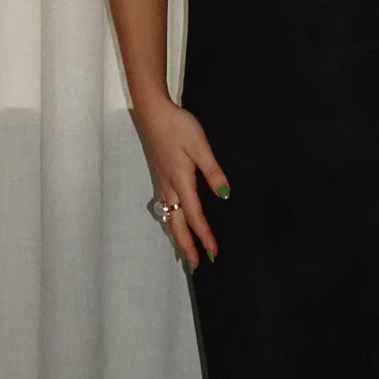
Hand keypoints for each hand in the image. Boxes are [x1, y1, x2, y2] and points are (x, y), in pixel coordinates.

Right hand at [137, 100, 230, 271]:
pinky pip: (165, 207)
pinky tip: (174, 221)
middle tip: (194, 265)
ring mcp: (162, 182)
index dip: (204, 236)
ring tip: (184, 250)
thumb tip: (225, 196)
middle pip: (177, 224)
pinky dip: (171, 221)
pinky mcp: (159, 175)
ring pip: (169, 217)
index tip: (213, 253)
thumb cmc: (179, 127)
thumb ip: (212, 171)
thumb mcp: (200, 146)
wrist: (153, 113)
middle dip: (186, 245)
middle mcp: (169, 187)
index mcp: (181, 182)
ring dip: (177, 235)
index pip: (195, 216)